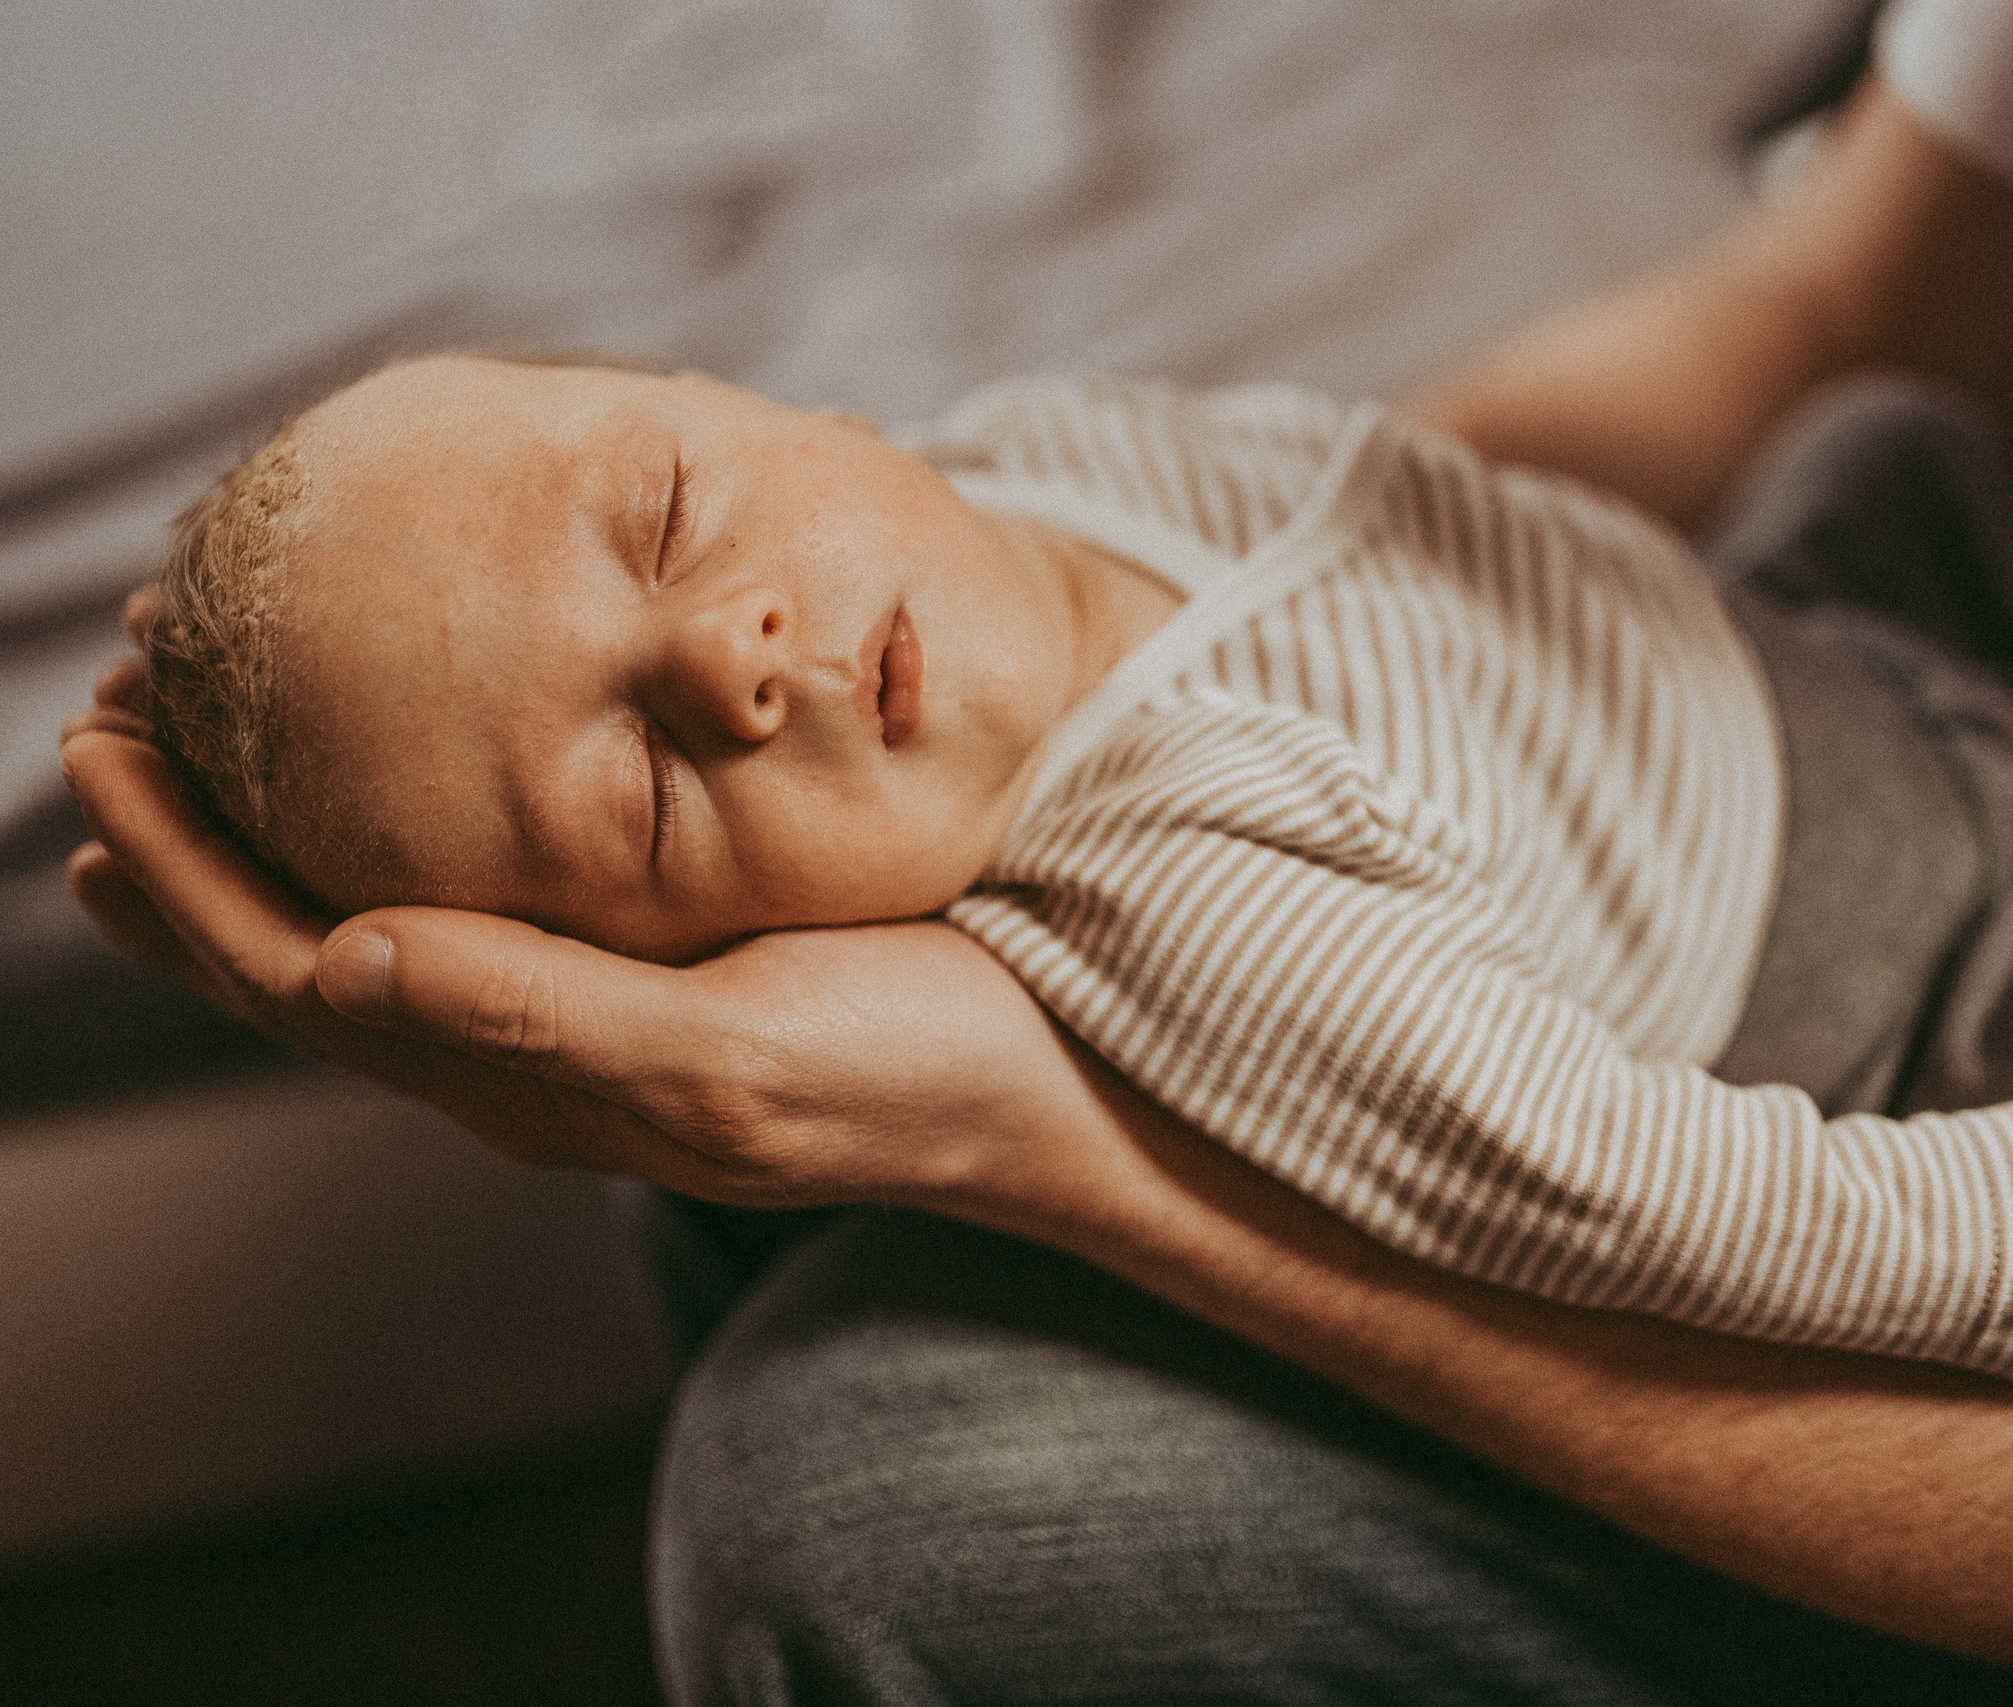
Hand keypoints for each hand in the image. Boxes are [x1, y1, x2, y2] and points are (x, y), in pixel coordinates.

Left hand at [60, 711, 1096, 1212]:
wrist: (1061, 1089)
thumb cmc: (914, 1070)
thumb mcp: (731, 1055)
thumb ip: (541, 1017)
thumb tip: (338, 959)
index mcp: (538, 1078)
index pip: (301, 972)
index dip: (183, 871)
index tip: (98, 740)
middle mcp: (543, 1054)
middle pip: (314, 953)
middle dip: (193, 852)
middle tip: (109, 719)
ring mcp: (601, 1013)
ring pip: (386, 926)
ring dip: (279, 842)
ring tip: (205, 753)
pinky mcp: (663, 967)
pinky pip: (483, 899)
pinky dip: (398, 834)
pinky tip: (408, 789)